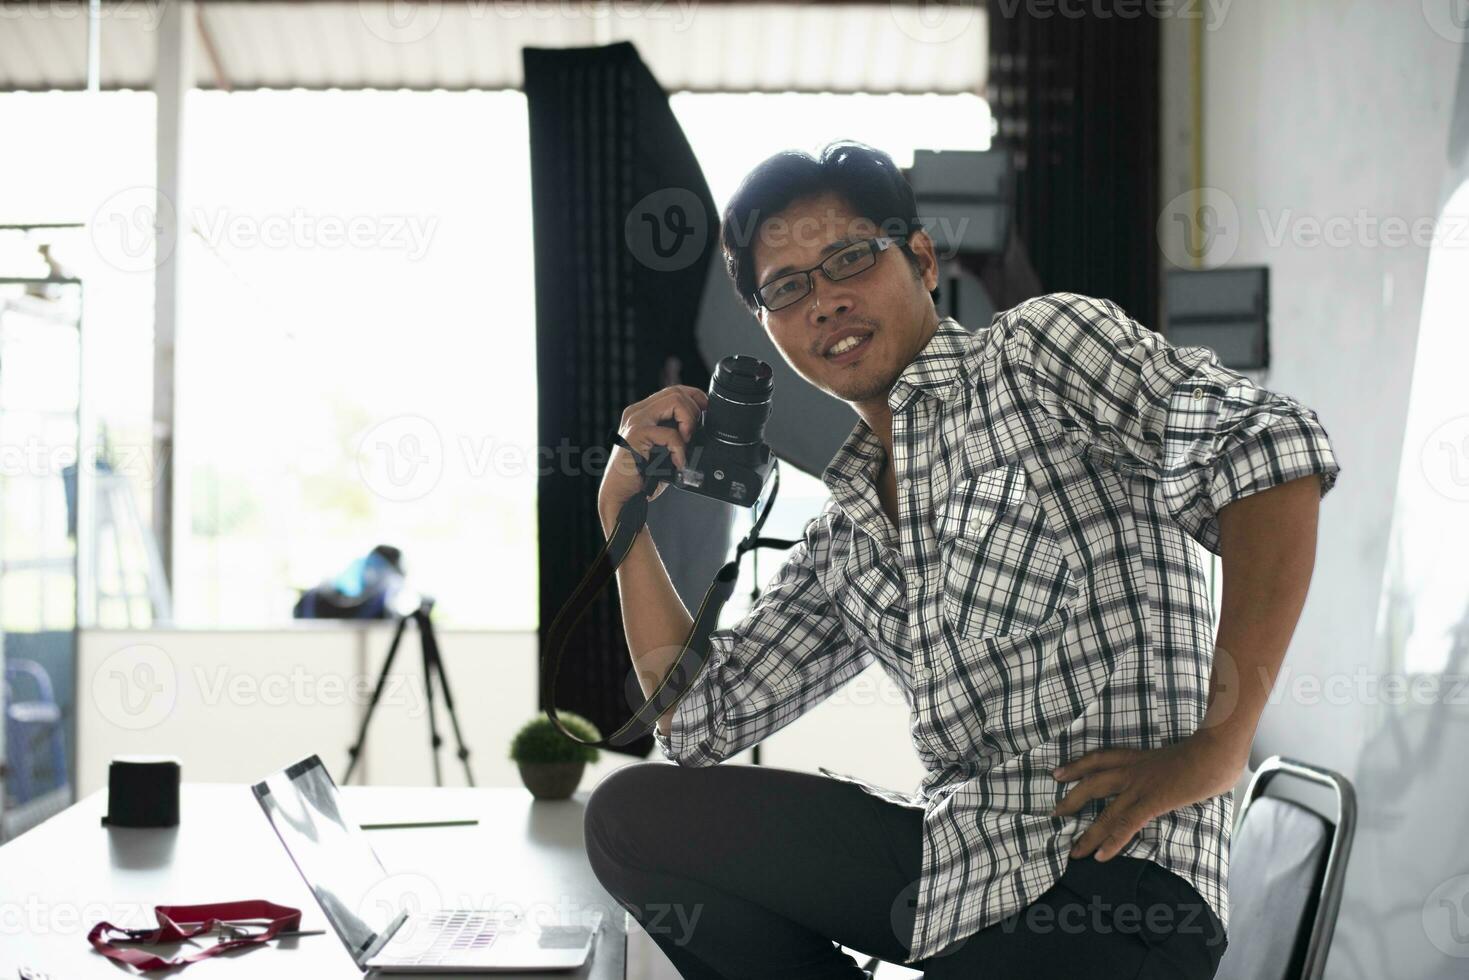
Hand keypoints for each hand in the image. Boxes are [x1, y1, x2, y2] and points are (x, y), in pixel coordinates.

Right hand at [599, 385, 708, 531]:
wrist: (621, 495)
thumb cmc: (642, 476)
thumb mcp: (663, 448)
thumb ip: (676, 433)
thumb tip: (702, 427)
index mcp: (643, 412)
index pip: (674, 390)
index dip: (695, 397)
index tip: (705, 413)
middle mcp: (637, 412)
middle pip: (677, 391)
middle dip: (694, 411)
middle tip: (693, 435)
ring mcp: (636, 420)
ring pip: (675, 401)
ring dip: (689, 423)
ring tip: (685, 445)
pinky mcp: (636, 434)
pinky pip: (671, 433)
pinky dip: (680, 450)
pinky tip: (677, 463)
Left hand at [1048, 730, 1246, 860]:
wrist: (1216, 747)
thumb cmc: (1207, 751)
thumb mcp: (1180, 756)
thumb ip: (1171, 767)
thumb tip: (1180, 777)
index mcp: (1138, 758)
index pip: (1100, 758)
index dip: (1076, 765)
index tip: (1058, 773)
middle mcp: (1133, 770)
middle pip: (1093, 783)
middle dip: (1072, 799)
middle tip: (1054, 812)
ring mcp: (1141, 786)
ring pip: (1106, 811)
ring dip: (1088, 833)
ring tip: (1073, 851)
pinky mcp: (1153, 800)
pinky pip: (1127, 823)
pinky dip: (1112, 841)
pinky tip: (1101, 857)